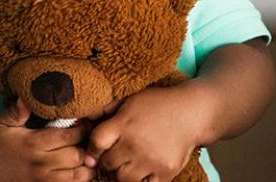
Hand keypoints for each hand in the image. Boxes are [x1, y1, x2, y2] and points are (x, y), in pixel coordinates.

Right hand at [0, 100, 97, 181]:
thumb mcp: (2, 123)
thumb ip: (17, 110)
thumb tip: (27, 95)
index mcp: (34, 143)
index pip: (69, 135)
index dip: (82, 129)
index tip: (85, 123)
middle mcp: (42, 163)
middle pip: (78, 156)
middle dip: (86, 146)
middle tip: (89, 139)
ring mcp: (44, 180)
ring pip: (79, 175)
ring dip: (85, 166)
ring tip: (86, 155)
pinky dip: (79, 179)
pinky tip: (77, 170)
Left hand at [90, 84, 214, 181]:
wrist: (193, 112)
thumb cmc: (158, 105)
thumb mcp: (130, 100)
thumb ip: (106, 110)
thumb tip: (82, 120)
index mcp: (124, 123)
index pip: (96, 142)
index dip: (91, 151)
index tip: (94, 154)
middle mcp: (135, 142)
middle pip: (107, 163)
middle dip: (107, 162)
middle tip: (114, 159)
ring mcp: (151, 159)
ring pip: (123, 179)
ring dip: (122, 174)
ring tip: (128, 165)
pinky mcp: (166, 171)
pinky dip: (142, 181)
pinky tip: (144, 171)